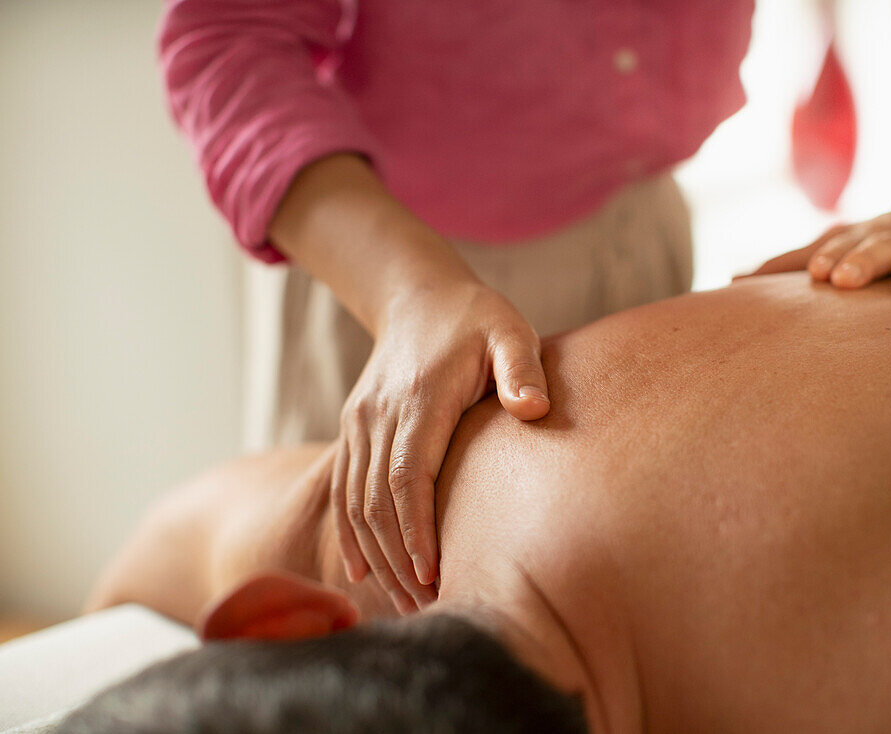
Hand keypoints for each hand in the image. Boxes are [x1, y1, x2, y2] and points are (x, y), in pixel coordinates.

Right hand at [331, 278, 549, 612]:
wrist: (417, 293)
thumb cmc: (476, 317)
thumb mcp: (510, 330)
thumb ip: (521, 369)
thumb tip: (532, 409)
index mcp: (421, 397)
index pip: (409, 475)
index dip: (417, 529)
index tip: (432, 574)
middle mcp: (381, 413)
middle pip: (378, 500)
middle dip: (398, 558)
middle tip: (426, 608)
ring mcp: (361, 421)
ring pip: (356, 501)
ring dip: (376, 555)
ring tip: (402, 603)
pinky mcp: (353, 427)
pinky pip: (343, 487)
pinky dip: (350, 532)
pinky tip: (361, 572)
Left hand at [750, 98, 890, 295]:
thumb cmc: (879, 237)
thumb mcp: (837, 243)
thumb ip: (791, 263)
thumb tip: (731, 281)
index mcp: (865, 236)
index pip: (843, 247)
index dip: (830, 258)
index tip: (816, 275)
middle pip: (882, 247)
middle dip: (864, 261)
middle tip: (843, 280)